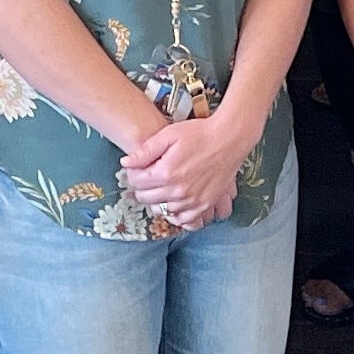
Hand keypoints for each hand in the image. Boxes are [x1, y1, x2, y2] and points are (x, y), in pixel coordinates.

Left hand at [116, 105, 256, 231]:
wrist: (229, 139)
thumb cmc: (198, 133)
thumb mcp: (169, 135)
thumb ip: (145, 151)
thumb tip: (125, 163)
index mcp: (165, 173)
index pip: (137, 182)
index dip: (133, 174)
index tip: (138, 168)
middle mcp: (177, 191)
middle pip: (146, 198)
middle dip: (142, 188)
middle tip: (148, 177)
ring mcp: (192, 201)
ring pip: (162, 211)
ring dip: (157, 201)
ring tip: (161, 188)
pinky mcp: (204, 205)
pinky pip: (183, 220)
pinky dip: (175, 214)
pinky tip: (174, 204)